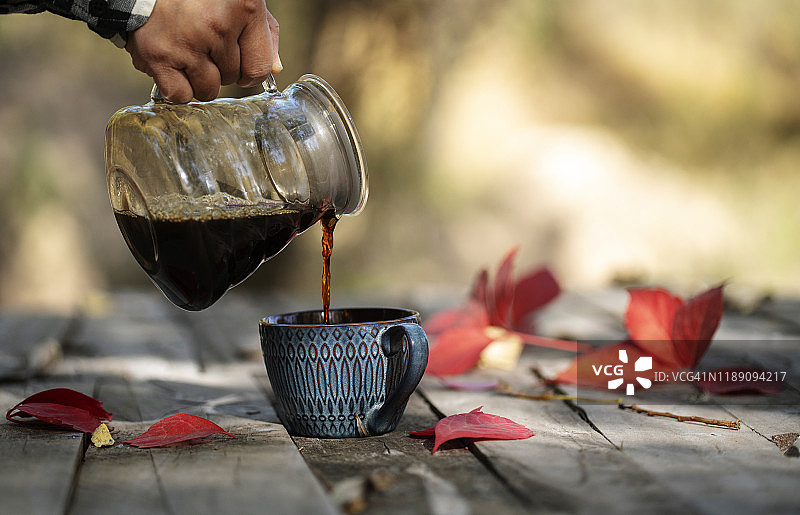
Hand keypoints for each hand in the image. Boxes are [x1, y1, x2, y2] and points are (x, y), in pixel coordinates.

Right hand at [125, 0, 280, 102]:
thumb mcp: (239, 0)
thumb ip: (263, 34)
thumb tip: (274, 69)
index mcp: (244, 8)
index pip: (260, 68)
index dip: (252, 71)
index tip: (241, 63)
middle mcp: (217, 26)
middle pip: (233, 79)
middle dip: (222, 68)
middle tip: (204, 44)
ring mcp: (187, 42)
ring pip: (208, 90)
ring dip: (201, 79)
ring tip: (189, 52)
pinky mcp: (158, 55)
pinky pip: (180, 95)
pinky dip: (178, 87)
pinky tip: (174, 66)